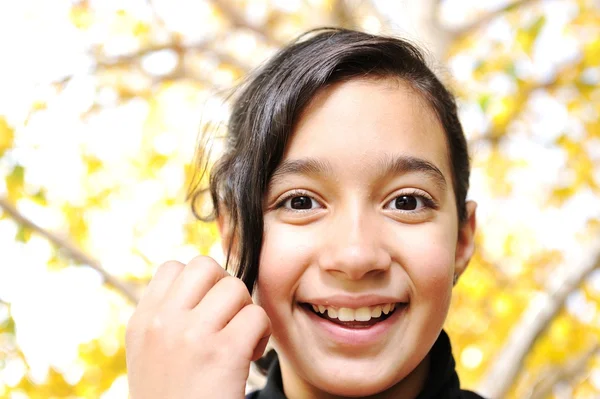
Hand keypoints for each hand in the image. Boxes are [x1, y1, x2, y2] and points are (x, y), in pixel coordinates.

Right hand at [125, 256, 270, 398]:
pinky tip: (249, 357)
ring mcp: (191, 335)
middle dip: (223, 288)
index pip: (173, 267)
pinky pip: (256, 316)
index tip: (205, 310)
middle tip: (226, 320)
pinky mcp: (223, 352)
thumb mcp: (152, 353)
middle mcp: (162, 323)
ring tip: (239, 340)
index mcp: (142, 322)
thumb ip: (169, 317)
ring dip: (245, 311)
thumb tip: (209, 282)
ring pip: (235, 287)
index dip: (198, 283)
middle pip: (206, 267)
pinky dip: (261, 335)